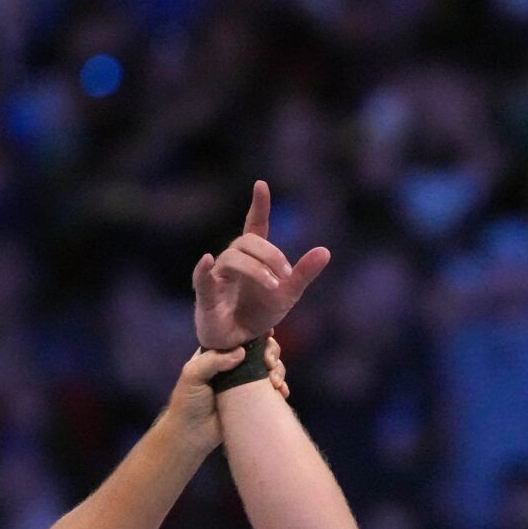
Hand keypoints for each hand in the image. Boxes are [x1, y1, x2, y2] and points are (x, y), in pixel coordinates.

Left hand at [165, 335, 290, 440]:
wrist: (192, 435)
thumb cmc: (187, 402)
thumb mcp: (192, 375)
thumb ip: (213, 360)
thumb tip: (241, 352)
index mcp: (219, 353)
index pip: (242, 338)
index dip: (257, 335)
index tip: (267, 337)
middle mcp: (235, 365)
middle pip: (262, 350)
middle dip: (272, 353)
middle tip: (269, 364)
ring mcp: (246, 383)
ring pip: (271, 368)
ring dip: (279, 371)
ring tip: (274, 383)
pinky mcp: (254, 400)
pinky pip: (273, 390)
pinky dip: (281, 388)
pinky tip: (281, 392)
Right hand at [193, 180, 331, 350]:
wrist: (243, 343)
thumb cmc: (260, 313)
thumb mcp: (288, 293)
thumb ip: (304, 273)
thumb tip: (325, 251)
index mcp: (253, 257)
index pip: (254, 226)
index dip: (258, 206)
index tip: (261, 185)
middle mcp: (233, 261)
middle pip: (247, 242)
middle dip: (270, 255)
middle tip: (286, 274)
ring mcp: (217, 277)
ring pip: (231, 258)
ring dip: (255, 269)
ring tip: (273, 285)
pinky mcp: (205, 296)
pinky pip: (201, 279)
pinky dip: (202, 269)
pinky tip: (206, 260)